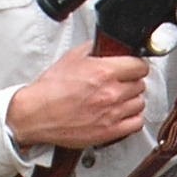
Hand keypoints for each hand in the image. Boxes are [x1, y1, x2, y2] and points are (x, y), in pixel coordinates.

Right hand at [5, 49, 148, 149]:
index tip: (133, 67)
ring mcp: (112, 113)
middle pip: (140, 84)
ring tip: (121, 98)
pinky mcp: (109, 131)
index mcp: (104, 72)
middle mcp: (111, 93)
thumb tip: (107, 44)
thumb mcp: (71, 57)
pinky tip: (123, 113)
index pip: (140, 66)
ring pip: (140, 103)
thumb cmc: (50, 89)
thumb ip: (94, 49)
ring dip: (132, 99)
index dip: (136, 65)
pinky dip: (133, 118)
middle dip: (131, 82)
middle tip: (122, 83)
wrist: (36, 114)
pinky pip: (136, 123)